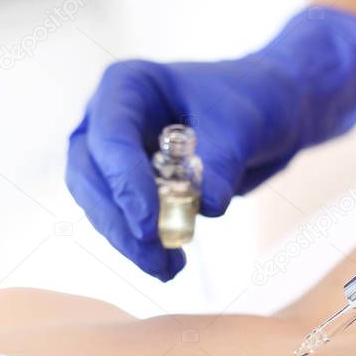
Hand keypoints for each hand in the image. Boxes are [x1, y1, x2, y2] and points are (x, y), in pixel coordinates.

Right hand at [66, 7, 355, 280]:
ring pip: (100, 205)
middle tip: (155, 257)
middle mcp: (108, 119)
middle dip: (120, 223)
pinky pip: (122, 221)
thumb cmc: (251, 102)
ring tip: (169, 269)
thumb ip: (221, 163)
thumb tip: (206, 207)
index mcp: (127, 86)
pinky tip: (169, 266)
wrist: (265, 115)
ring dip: (130, 243)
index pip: (110, 138)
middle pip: (90, 177)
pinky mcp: (129, 187)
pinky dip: (142, 246)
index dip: (124, 184)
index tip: (148, 227)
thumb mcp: (242, 127)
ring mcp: (113, 155)